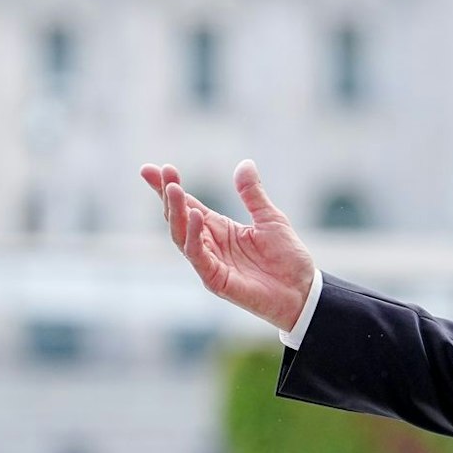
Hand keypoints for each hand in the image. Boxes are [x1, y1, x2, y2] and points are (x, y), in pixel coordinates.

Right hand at [139, 159, 315, 331]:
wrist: (302, 289)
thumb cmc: (286, 256)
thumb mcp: (270, 218)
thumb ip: (253, 194)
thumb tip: (244, 163)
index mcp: (219, 229)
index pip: (187, 205)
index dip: (169, 188)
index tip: (150, 169)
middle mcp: (209, 245)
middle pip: (179, 218)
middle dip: (168, 195)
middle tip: (164, 172)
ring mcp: (210, 263)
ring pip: (181, 236)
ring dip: (176, 212)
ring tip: (174, 188)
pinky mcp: (215, 280)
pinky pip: (198, 256)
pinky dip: (193, 236)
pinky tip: (195, 215)